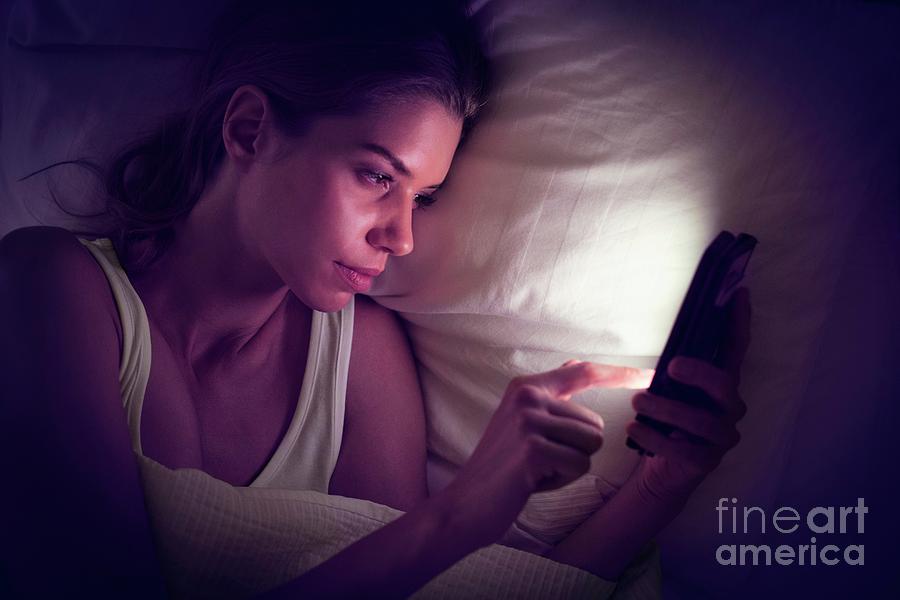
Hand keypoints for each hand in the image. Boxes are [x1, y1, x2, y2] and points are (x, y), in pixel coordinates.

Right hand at [440, 360, 651, 547]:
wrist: (465, 504)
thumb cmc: (501, 467)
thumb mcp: (522, 421)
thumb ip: (551, 394)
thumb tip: (577, 364)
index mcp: (525, 387)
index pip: (584, 371)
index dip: (621, 373)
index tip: (652, 375)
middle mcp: (527, 396)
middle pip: (596, 423)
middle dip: (577, 450)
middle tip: (540, 461)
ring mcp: (529, 421)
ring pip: (592, 444)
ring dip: (570, 465)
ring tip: (537, 470)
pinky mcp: (534, 449)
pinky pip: (580, 465)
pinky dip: (561, 481)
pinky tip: (533, 482)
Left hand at [626, 287, 751, 499]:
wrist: (661, 469)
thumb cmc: (665, 421)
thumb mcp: (668, 390)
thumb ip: (674, 369)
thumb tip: (667, 344)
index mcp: (721, 386)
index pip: (735, 350)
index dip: (739, 323)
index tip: (740, 293)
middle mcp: (730, 410)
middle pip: (726, 387)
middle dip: (699, 374)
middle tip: (670, 366)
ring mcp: (722, 437)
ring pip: (700, 420)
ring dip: (665, 409)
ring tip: (637, 402)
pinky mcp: (706, 462)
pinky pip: (682, 450)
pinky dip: (655, 437)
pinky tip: (635, 428)